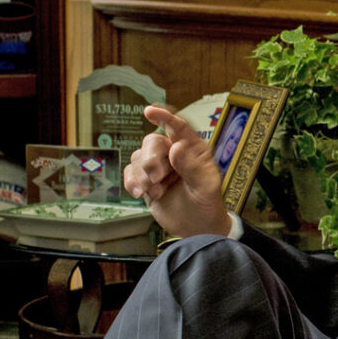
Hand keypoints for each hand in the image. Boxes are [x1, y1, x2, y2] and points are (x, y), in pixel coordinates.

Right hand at [124, 105, 230, 236]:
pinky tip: (141, 194)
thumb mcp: (206, 187)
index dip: (164, 116)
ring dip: (143, 176)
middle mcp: (173, 154)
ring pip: (138, 157)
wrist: (198, 227)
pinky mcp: (146, 180)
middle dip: (150, 160)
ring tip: (157, 192)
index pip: (177, 127)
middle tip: (157, 179)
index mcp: (192, 150)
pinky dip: (132, 183)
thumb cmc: (208, 203)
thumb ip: (192, 167)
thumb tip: (176, 147)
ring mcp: (158, 167)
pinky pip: (129, 173)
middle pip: (151, 142)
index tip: (150, 111)